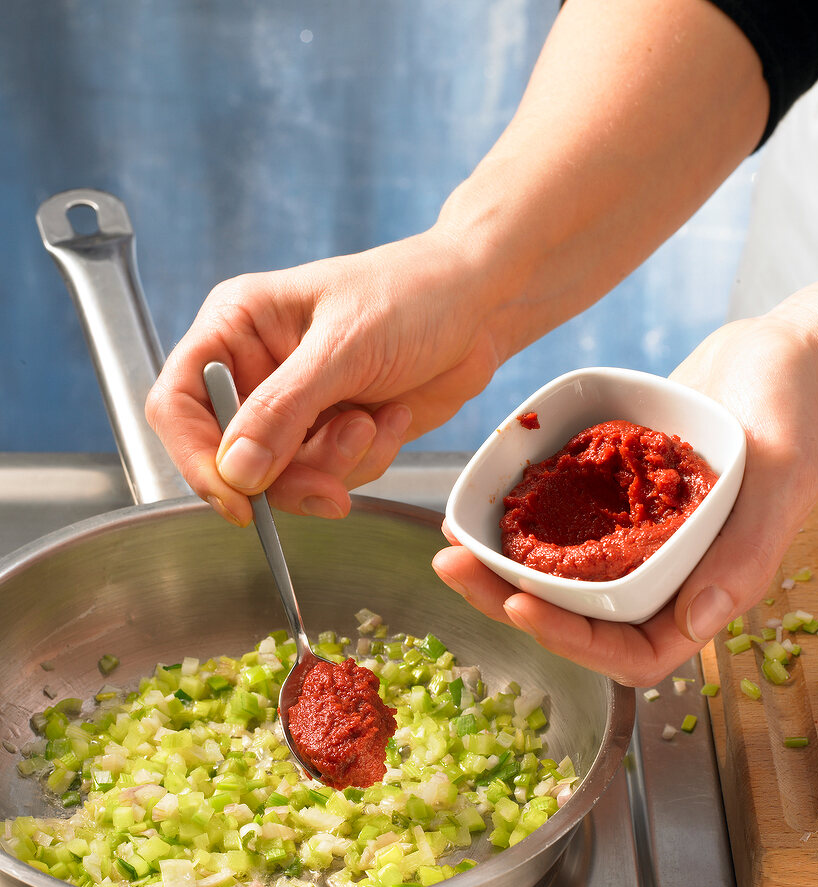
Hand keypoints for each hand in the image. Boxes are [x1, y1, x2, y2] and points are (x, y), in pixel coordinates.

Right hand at [146, 230, 500, 524]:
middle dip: (286, 477)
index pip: (177, 406)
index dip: (197, 460)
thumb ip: (284, 410)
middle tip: (331, 487)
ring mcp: (295, 407)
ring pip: (283, 478)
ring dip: (335, 466)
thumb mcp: (344, 347)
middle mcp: (255, 370)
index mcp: (235, 328)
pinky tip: (393, 418)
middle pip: (230, 458)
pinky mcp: (332, 433)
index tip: (238, 501)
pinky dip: (365, 462)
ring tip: (374, 422)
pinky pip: (328, 478)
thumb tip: (234, 472)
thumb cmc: (413, 294)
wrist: (481, 305)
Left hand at [433, 281, 817, 685]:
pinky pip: (562, 522)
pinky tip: (480, 503)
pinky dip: (520, 519)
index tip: (518, 604)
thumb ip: (744, 554)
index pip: (633, 651)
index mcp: (706, 588)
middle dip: (509, 601)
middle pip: (579, 618)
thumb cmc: (800, 405)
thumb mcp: (780, 474)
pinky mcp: (615, 497)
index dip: (572, 643)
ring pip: (562, 575)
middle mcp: (665, 573)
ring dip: (503, 567)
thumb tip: (695, 626)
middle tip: (454, 568)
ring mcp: (636, 537)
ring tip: (451, 544)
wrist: (782, 348)